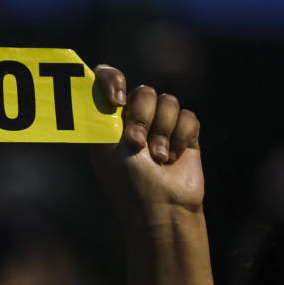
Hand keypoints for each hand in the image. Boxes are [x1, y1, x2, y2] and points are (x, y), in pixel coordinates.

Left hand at [89, 65, 202, 223]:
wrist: (161, 206)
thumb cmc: (128, 181)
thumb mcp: (105, 146)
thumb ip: (101, 112)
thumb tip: (94, 77)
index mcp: (108, 120)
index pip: (108, 79)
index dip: (113, 80)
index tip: (117, 102)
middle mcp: (133, 118)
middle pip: (144, 92)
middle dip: (143, 119)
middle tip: (137, 146)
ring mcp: (161, 125)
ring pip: (168, 102)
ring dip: (162, 132)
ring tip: (158, 159)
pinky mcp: (184, 133)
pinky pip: (188, 116)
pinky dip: (180, 137)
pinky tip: (173, 158)